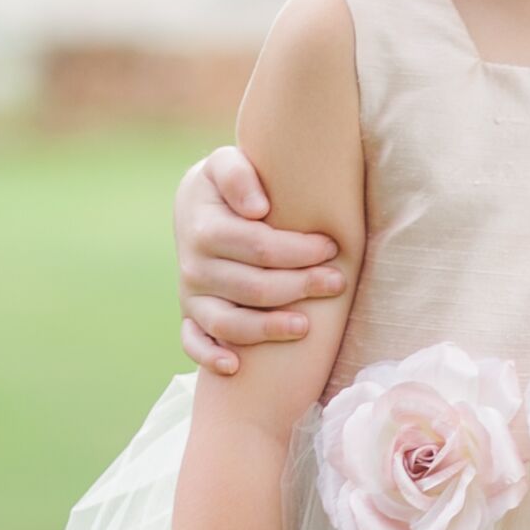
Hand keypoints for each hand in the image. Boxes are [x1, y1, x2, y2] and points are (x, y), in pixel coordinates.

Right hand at [175, 145, 344, 375]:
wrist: (198, 206)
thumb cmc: (227, 185)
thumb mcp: (225, 163)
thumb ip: (238, 174)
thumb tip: (259, 209)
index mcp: (204, 229)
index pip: (258, 247)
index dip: (298, 250)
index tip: (331, 246)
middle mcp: (193, 266)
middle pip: (252, 288)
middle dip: (300, 286)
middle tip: (337, 282)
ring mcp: (192, 295)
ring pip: (229, 323)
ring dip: (268, 328)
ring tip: (306, 326)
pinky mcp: (191, 316)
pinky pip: (193, 344)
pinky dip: (210, 357)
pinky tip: (236, 367)